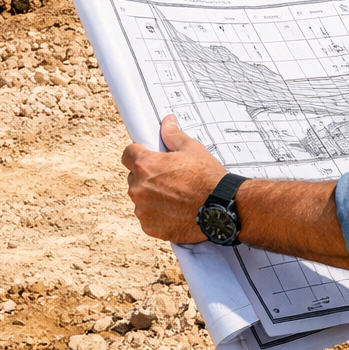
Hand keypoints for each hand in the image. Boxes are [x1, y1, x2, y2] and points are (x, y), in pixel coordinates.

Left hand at [122, 115, 224, 243]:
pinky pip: (147, 217)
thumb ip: (173, 135)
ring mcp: (143, 210)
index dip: (138, 153)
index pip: (128, 154)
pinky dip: (157, 214)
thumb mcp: (191, 149)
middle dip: (147, 176)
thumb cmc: (207, 178)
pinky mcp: (150, 228)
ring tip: (174, 196)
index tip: (148, 156)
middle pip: (134, 177)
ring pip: (140, 198)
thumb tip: (167, 121)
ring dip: (151, 196)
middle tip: (169, 177)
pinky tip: (174, 211)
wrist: (221, 209)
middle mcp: (139, 188)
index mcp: (145, 166)